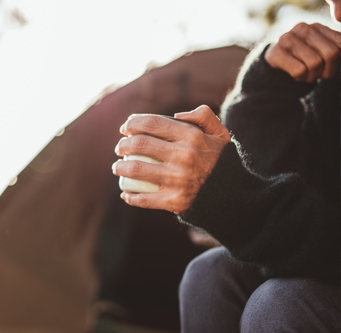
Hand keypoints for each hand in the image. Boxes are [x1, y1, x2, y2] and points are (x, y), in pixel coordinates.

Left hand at [112, 105, 230, 213]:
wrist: (233, 196)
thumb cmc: (220, 162)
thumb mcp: (220, 134)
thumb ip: (204, 116)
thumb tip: (177, 114)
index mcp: (192, 136)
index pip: (152, 123)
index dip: (133, 123)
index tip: (125, 128)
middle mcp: (184, 156)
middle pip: (140, 144)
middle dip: (123, 145)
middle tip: (120, 148)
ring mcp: (178, 180)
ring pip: (136, 170)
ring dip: (120, 168)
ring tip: (117, 168)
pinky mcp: (174, 201)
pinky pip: (144, 199)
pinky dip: (130, 197)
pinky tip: (125, 194)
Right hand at [265, 22, 340, 81]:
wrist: (274, 62)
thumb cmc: (302, 58)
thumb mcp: (320, 50)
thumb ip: (334, 48)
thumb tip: (340, 54)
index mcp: (317, 26)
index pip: (340, 44)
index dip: (337, 61)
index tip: (328, 66)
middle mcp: (303, 29)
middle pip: (330, 54)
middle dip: (327, 70)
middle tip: (319, 75)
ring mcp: (287, 39)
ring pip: (314, 64)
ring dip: (312, 76)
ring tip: (306, 75)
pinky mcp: (275, 52)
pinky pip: (299, 71)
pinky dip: (300, 78)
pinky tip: (296, 75)